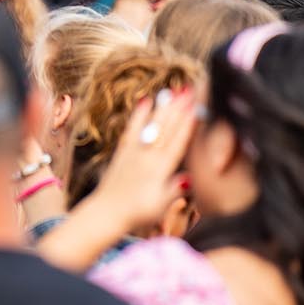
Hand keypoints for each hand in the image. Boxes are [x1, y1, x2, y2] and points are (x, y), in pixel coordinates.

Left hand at [85, 87, 197, 233]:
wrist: (106, 213)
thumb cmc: (137, 213)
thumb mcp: (160, 207)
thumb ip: (174, 191)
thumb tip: (190, 178)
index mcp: (159, 170)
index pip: (177, 142)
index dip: (188, 124)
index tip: (197, 106)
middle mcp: (147, 157)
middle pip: (166, 129)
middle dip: (178, 109)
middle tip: (190, 90)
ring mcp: (134, 153)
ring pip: (151, 126)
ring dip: (162, 108)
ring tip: (172, 91)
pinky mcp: (123, 153)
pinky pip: (132, 130)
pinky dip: (139, 115)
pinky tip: (145, 101)